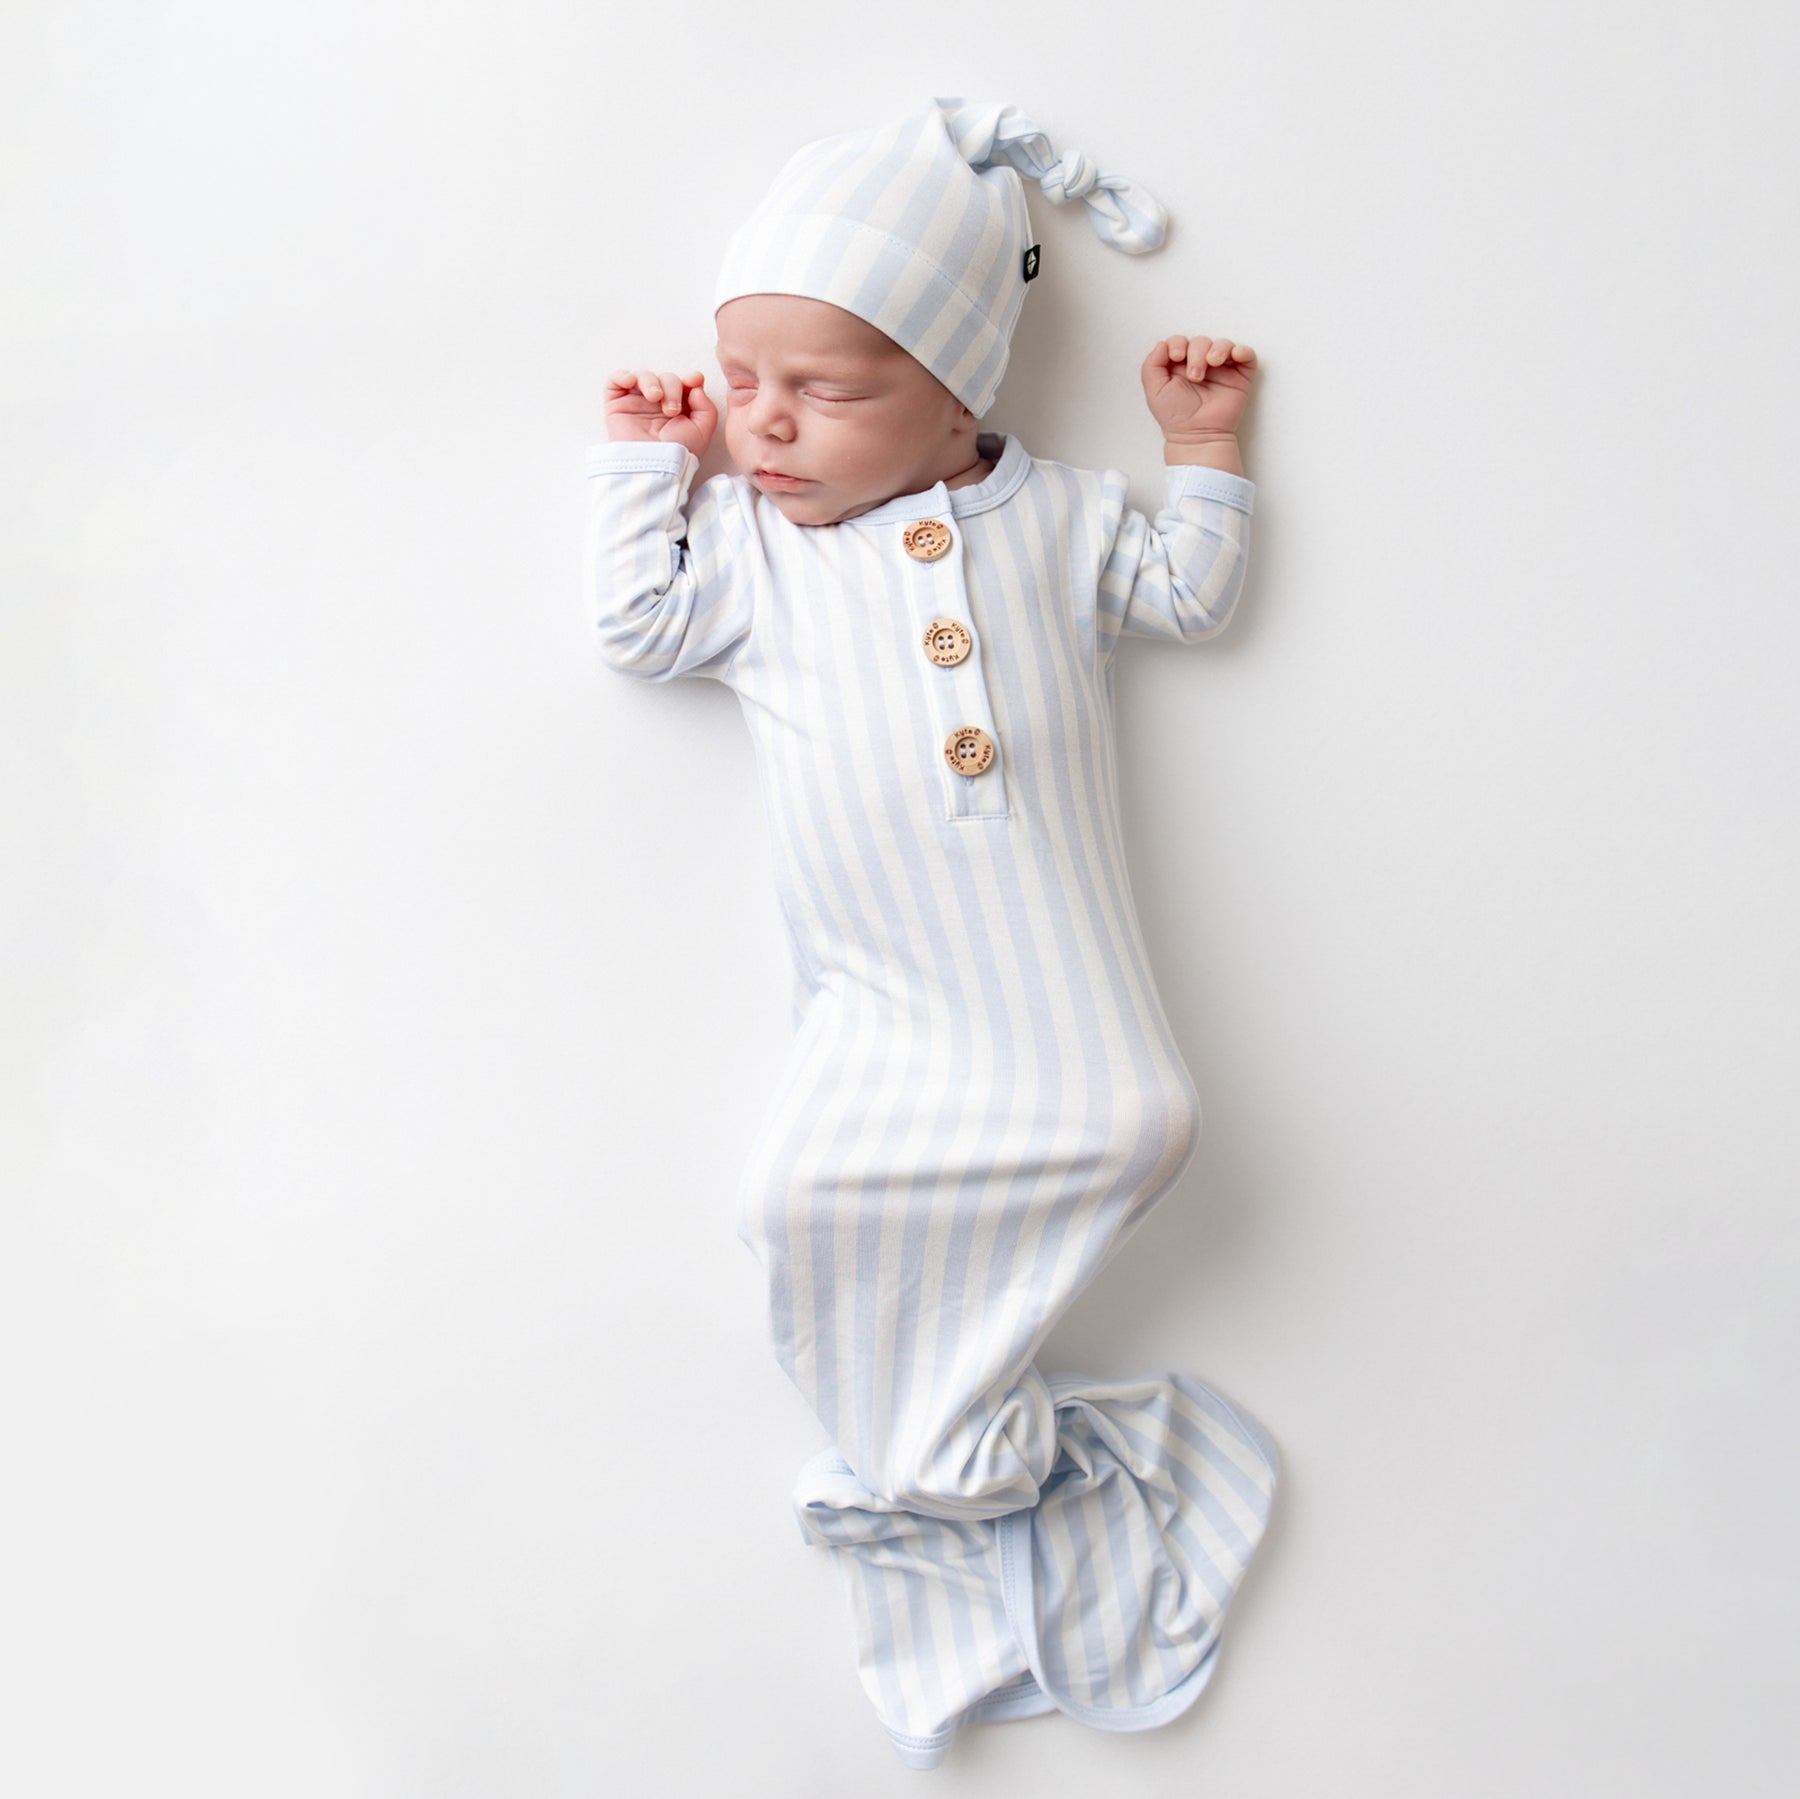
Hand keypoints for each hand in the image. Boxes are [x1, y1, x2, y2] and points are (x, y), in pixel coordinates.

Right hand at [604, 367, 718, 456]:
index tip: (693, 380)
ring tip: (655, 397)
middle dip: (672, 387)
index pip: (684, 384)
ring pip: (643, 376)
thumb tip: (695, 382)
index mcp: (679, 409)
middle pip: (666, 378)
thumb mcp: (702, 430)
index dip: (689, 379)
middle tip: (672, 409)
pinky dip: (623, 375)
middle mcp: (658, 405)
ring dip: (651, 381)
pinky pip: (616, 380)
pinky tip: (631, 382)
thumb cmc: (677, 453)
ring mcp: (637, 403)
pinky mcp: (617, 405)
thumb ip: (705, 405)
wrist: (654, 465)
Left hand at [1141, 335, 1257, 444]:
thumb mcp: (1154, 390)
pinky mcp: (1240, 376)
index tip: (1177, 357)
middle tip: (1194, 376)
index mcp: (1180, 365)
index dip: (1178, 343)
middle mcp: (1201, 364)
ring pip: (1223, 344)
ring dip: (1217, 349)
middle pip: (1201, 341)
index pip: (1180, 341)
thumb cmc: (1176, 417)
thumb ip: (1151, 365)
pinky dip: (1242, 350)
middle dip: (1196, 352)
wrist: (1197, 435)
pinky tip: (1234, 355)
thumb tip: (1162, 344)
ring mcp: (1221, 369)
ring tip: (1212, 364)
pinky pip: (1246, 355)